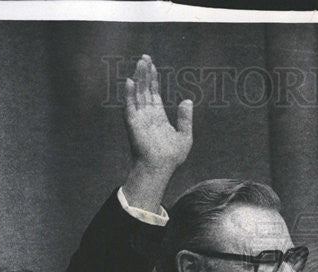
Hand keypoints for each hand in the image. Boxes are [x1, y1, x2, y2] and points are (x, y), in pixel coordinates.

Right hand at [125, 54, 192, 169]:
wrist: (161, 168)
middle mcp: (147, 115)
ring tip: (141, 63)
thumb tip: (188, 100)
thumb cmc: (172, 157)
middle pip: (144, 89)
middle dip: (145, 73)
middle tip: (145, 57)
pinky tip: (131, 81)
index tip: (152, 65)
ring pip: (138, 93)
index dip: (153, 79)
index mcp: (158, 116)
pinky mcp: (133, 123)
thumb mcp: (185, 136)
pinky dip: (129, 94)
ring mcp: (139, 118)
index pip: (153, 93)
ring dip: (139, 78)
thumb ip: (186, 118)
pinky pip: (130, 105)